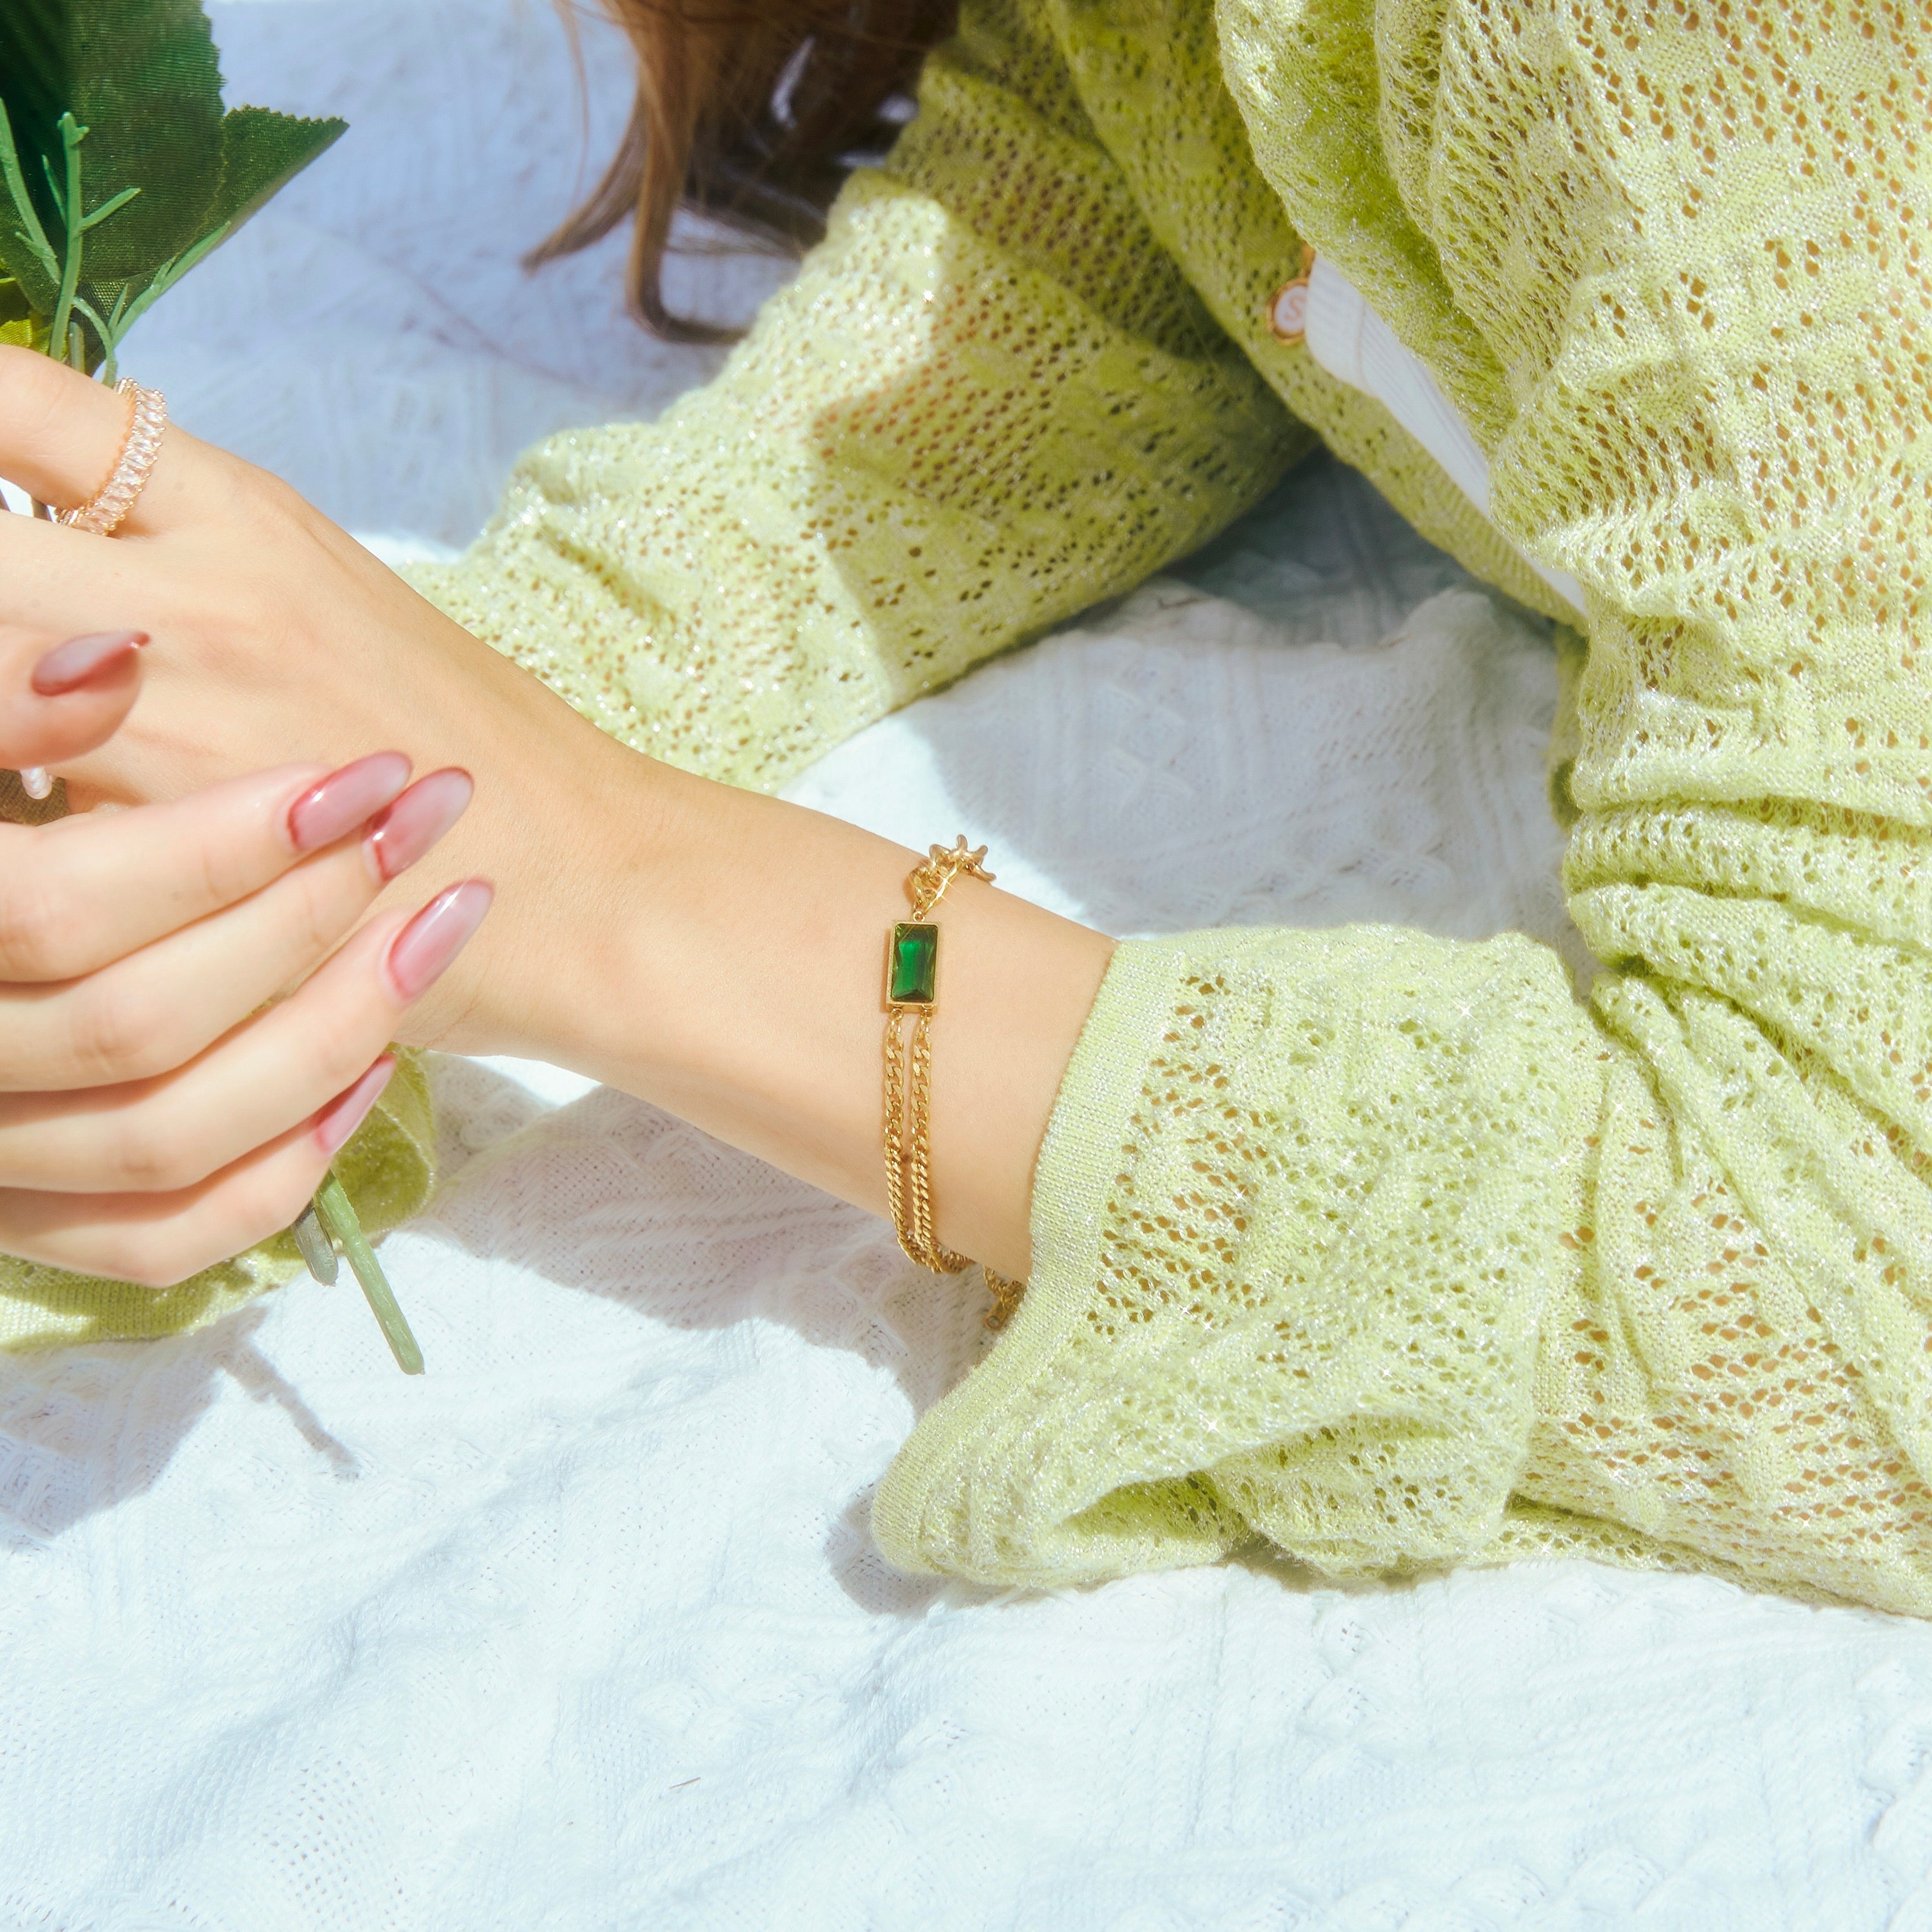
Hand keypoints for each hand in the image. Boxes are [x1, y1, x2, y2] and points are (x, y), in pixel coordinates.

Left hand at [0, 349, 1110, 1281]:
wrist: (587, 884)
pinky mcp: (184, 861)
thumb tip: (59, 532)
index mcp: (246, 519)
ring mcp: (180, 732)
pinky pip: (37, 820)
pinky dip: (29, 817)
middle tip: (12, 634)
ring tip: (38, 747)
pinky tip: (57, 847)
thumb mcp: (336, 602)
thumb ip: (191, 556)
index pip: (19, 402)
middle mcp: (200, 604)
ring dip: (4, 710)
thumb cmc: (473, 756)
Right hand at [0, 619, 487, 1283]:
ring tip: (443, 920)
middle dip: (304, 914)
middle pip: (136, 1022)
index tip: (361, 774)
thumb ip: (1, 710)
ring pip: (169, 1133)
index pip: (54, 909)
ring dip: (333, 1026)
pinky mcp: (36, 1221)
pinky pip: (165, 1236)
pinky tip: (375, 1069)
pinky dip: (280, 1164)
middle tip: (432, 815)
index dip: (215, 843)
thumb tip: (118, 656)